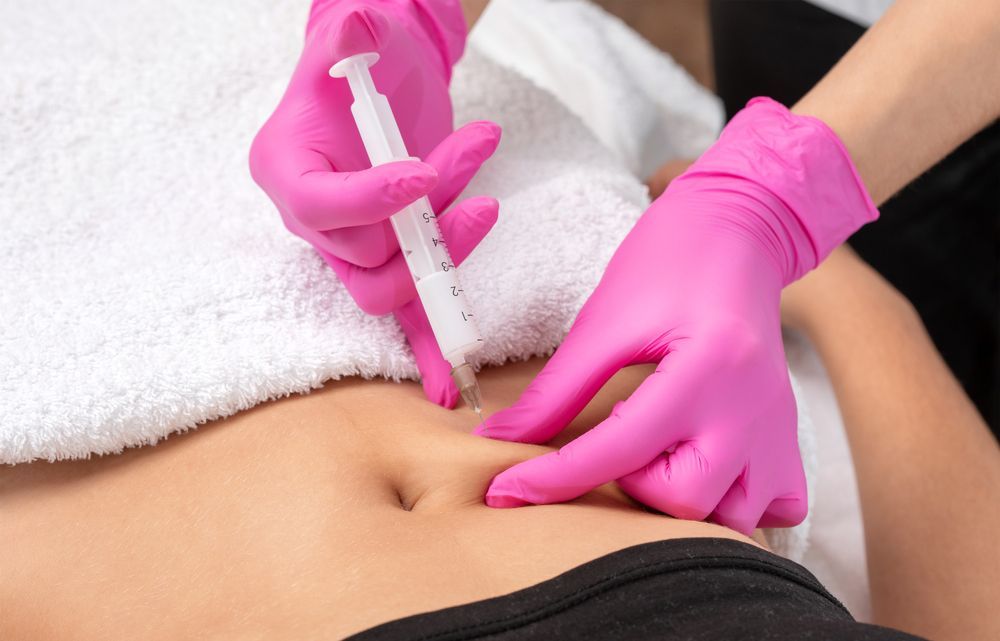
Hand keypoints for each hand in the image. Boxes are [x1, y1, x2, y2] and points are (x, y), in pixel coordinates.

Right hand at [249, 0, 499, 406]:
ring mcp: (352, 249)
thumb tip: (358, 25)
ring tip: (487, 200)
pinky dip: (427, 348)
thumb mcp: (351, 43)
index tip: (420, 175)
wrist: (376, 89)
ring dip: (447, 254)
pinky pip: (404, 316)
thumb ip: (347, 38)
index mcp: (287, 172)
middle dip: (425, 220)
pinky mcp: (391, 261)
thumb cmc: (359, 66)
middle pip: (364, 255)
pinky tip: (448, 384)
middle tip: (468, 154)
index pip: (318, 207)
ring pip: (391, 286)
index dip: (369, 200)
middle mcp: (313, 222)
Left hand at [476, 98, 877, 534]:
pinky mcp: (791, 437)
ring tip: (658, 457)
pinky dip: (735, 506)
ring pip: (731, 519)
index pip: (620, 448)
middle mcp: (752, 409)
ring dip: (680, 504)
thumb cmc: (670, 263)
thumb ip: (556, 390)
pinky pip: (777, 508)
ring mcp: (779, 428)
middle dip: (629, 486)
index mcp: (705, 368)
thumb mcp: (605, 321)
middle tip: (613, 445)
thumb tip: (500, 438)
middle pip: (683, 500)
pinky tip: (704, 470)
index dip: (555, 477)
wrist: (738, 232)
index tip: (507, 493)